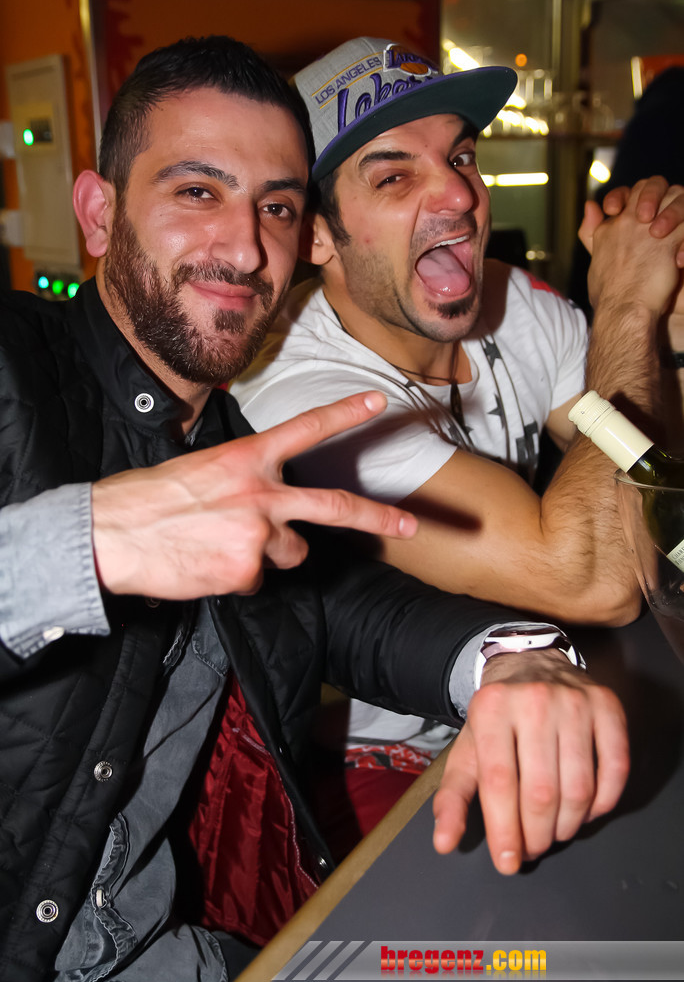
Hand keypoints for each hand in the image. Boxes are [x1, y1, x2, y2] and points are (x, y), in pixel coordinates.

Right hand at [92, 391, 415, 598]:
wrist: (112, 533)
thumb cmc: (149, 499)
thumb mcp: (201, 470)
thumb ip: (243, 481)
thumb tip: (265, 508)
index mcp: (246, 457)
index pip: (306, 429)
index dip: (344, 414)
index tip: (377, 401)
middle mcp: (261, 491)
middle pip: (334, 507)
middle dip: (377, 518)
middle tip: (411, 525)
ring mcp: (257, 532)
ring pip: (290, 553)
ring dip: (269, 554)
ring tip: (222, 546)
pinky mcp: (245, 569)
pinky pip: (256, 580)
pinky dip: (237, 577)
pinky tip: (206, 565)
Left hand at [432, 649, 628, 873]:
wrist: (530, 662)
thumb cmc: (497, 716)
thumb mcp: (468, 749)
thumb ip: (453, 797)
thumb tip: (445, 843)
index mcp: (491, 709)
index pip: (499, 783)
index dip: (505, 830)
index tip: (508, 861)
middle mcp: (534, 700)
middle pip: (541, 791)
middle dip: (537, 834)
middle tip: (532, 847)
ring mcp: (575, 701)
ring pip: (579, 788)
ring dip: (568, 825)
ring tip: (554, 831)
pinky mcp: (607, 706)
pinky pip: (614, 770)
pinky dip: (602, 803)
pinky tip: (584, 810)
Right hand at [579, 179, 683, 314]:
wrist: (622, 311)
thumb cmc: (608, 296)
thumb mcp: (594, 261)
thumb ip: (592, 231)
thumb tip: (590, 206)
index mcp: (609, 229)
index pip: (626, 194)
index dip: (639, 197)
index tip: (644, 216)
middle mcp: (627, 223)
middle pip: (652, 185)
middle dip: (663, 195)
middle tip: (665, 220)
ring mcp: (648, 230)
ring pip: (675, 197)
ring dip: (680, 212)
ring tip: (677, 233)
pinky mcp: (669, 242)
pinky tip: (681, 258)